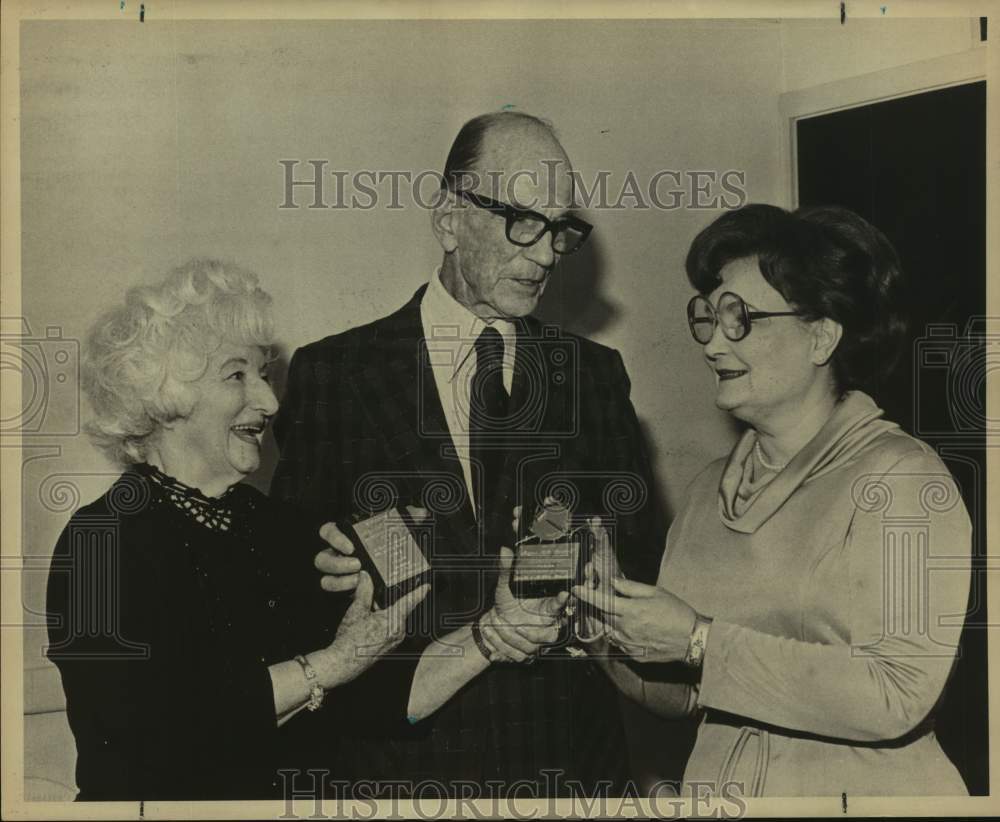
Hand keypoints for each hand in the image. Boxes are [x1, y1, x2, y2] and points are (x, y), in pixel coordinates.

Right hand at [316, 506, 428, 591]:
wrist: (397, 571)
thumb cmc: (392, 545)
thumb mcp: (399, 530)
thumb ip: (409, 519)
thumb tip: (421, 513)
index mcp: (347, 537)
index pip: (328, 532)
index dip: (335, 538)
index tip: (351, 546)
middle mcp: (338, 555)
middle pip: (322, 559)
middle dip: (337, 564)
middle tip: (357, 565)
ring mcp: (340, 573)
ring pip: (325, 578)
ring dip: (339, 581)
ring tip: (358, 581)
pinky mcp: (346, 588)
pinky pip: (337, 592)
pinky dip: (345, 592)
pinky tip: (360, 590)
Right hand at [317, 572, 429, 688]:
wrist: (342, 664)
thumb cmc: (350, 641)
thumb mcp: (356, 610)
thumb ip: (364, 590)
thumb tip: (366, 577)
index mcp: (394, 621)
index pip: (409, 602)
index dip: (418, 592)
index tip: (426, 586)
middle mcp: (398, 632)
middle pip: (398, 610)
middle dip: (387, 603)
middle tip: (372, 602)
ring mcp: (394, 642)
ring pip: (393, 621)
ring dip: (383, 615)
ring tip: (365, 617)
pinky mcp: (388, 648)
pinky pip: (389, 631)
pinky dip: (381, 625)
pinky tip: (365, 627)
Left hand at [482, 546, 567, 662]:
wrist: (495, 624)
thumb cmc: (505, 605)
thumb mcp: (503, 588)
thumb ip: (506, 570)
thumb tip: (504, 551)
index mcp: (545, 608)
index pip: (557, 605)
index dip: (561, 601)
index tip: (564, 594)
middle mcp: (546, 625)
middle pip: (546, 634)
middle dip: (526, 631)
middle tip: (511, 622)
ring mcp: (539, 641)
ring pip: (531, 646)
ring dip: (510, 637)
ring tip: (498, 625)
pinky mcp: (530, 654)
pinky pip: (520, 655)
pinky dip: (505, 648)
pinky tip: (496, 640)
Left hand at [571, 576, 696, 663]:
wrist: (692, 639)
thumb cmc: (676, 613)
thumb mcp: (655, 592)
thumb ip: (631, 587)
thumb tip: (613, 582)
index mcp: (631, 611)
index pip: (601, 601)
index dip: (586, 594)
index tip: (576, 589)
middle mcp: (626, 628)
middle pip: (602, 616)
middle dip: (599, 607)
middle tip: (604, 599)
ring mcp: (629, 643)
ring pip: (609, 630)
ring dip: (609, 621)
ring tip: (622, 614)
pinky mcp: (633, 654)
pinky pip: (618, 642)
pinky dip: (619, 633)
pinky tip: (630, 628)